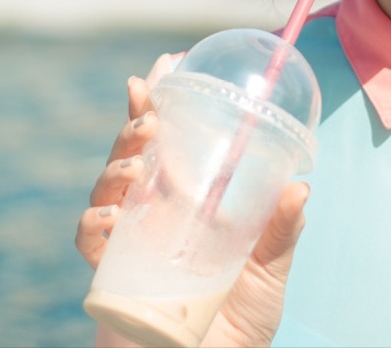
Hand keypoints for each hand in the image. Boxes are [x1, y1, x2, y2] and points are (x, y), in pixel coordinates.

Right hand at [75, 53, 310, 347]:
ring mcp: (127, 241)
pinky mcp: (110, 275)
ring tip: (136, 166)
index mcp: (186, 201)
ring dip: (115, 168)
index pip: (169, 142)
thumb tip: (301, 189)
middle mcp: (152, 213)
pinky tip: (109, 217)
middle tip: (149, 113)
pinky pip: (90, 242)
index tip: (162, 67)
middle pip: (132, 155)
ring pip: (106, 189)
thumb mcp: (269, 272)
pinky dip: (92, 224)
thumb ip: (282, 232)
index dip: (159, 104)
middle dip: (133, 126)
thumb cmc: (240, 322)